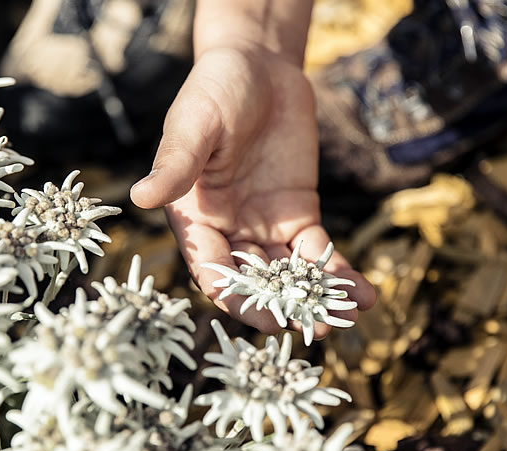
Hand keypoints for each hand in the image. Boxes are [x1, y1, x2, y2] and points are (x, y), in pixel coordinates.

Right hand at [131, 46, 375, 334]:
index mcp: (195, 219)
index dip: (236, 296)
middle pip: (253, 283)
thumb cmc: (214, 91)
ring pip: (289, 274)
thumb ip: (175, 163)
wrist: (257, 67)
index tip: (266, 317)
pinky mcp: (298, 214)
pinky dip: (339, 273)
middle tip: (315, 327)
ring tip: (346, 317)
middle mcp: (228, 232)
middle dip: (283, 307)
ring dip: (315, 298)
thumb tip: (141, 196)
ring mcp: (264, 226)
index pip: (212, 270)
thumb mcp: (194, 124)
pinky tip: (365, 294)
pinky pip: (318, 252)